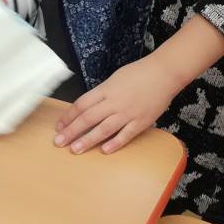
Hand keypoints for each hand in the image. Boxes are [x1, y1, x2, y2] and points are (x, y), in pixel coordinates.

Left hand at [52, 56, 181, 153]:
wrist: (164, 73)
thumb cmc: (140, 73)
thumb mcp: (115, 78)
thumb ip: (102, 93)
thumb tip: (88, 107)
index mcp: (106, 89)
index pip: (81, 104)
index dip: (68, 116)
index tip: (59, 126)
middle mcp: (114, 102)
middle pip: (88, 118)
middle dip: (72, 131)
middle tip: (59, 142)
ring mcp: (128, 112)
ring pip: (104, 129)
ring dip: (88, 140)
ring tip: (75, 150)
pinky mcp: (141, 121)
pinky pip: (126, 135)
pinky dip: (115, 143)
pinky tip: (104, 150)